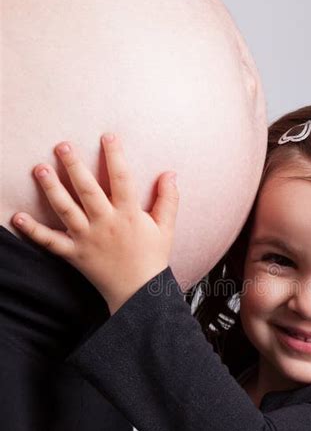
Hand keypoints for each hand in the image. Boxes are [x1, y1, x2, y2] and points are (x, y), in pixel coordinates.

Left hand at [12, 134, 178, 313]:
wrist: (139, 294)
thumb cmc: (152, 259)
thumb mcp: (166, 228)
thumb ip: (168, 200)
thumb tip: (170, 174)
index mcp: (129, 215)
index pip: (121, 179)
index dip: (115, 156)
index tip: (108, 136)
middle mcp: (106, 224)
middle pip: (87, 190)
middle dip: (74, 166)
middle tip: (61, 146)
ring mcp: (88, 239)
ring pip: (66, 209)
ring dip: (52, 188)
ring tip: (40, 169)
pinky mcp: (75, 254)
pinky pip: (51, 241)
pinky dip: (34, 231)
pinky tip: (18, 218)